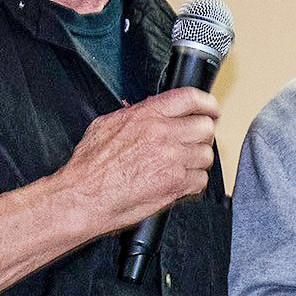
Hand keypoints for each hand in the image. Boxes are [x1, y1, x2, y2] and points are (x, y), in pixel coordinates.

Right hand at [53, 88, 218, 237]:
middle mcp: (163, 134)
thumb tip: (149, 109)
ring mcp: (173, 159)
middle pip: (205, 127)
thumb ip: (135, 114)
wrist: (84, 197)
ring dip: (197, 161)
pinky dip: (192, 182)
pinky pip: (201, 179)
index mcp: (147, 116)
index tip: (211, 109)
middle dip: (201, 135)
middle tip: (193, 142)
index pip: (191, 98)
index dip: (207, 103)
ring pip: (206, 155)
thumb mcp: (106, 125)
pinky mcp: (176, 184)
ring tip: (180, 165)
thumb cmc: (90, 166)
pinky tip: (177, 181)